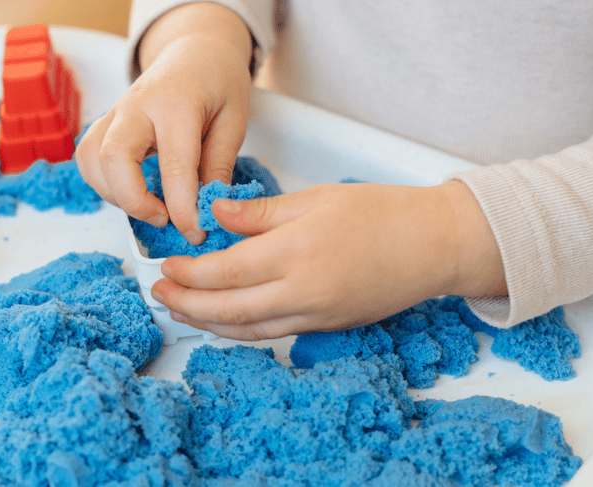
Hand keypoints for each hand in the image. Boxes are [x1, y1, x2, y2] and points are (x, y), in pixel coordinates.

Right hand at [75, 3, 252, 243]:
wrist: (194, 53)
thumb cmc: (218, 84)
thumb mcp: (234, 121)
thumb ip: (219, 165)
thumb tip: (208, 209)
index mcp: (177, 103)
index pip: (174, 165)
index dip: (183, 208)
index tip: (196, 232)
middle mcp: (137, 105)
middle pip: (113, 158)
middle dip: (135, 201)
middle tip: (166, 218)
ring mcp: (115, 113)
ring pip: (92, 160)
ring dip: (116, 195)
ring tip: (153, 207)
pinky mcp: (104, 124)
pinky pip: (88, 158)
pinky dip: (104, 184)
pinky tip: (134, 191)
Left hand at [151, 181, 506, 339]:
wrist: (432, 246)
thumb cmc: (380, 213)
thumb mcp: (315, 199)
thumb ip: (260, 212)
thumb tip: (216, 214)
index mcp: (295, 252)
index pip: (224, 271)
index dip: (189, 273)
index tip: (166, 266)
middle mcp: (301, 292)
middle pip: (227, 309)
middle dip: (187, 304)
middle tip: (160, 295)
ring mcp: (315, 316)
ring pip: (247, 330)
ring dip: (208, 324)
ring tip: (182, 312)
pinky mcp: (326, 327)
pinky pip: (273, 334)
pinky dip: (241, 331)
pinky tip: (226, 322)